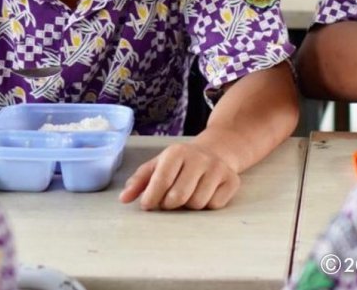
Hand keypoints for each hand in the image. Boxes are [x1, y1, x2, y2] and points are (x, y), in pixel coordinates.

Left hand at [118, 141, 239, 210]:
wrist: (216, 151)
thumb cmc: (181, 163)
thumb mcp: (158, 165)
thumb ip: (139, 181)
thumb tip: (124, 198)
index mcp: (176, 152)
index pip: (161, 181)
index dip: (152, 198)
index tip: (148, 205)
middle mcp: (199, 158)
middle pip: (179, 197)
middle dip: (170, 204)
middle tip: (168, 200)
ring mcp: (217, 169)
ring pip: (197, 203)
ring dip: (188, 205)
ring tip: (187, 194)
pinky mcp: (232, 180)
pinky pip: (214, 205)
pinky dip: (207, 205)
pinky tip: (204, 193)